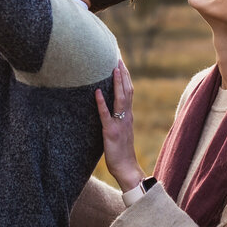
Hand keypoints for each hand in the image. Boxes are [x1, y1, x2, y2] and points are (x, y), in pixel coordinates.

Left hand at [95, 60, 145, 191]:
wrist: (127, 168)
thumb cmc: (121, 152)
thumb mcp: (120, 131)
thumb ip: (117, 119)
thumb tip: (109, 109)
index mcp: (128, 115)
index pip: (128, 92)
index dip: (125, 77)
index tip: (121, 63)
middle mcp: (127, 116)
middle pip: (127, 90)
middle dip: (123, 74)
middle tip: (118, 58)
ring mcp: (120, 123)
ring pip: (121, 99)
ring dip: (117, 83)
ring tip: (113, 68)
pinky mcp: (111, 132)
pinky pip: (106, 115)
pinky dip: (102, 102)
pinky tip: (97, 92)